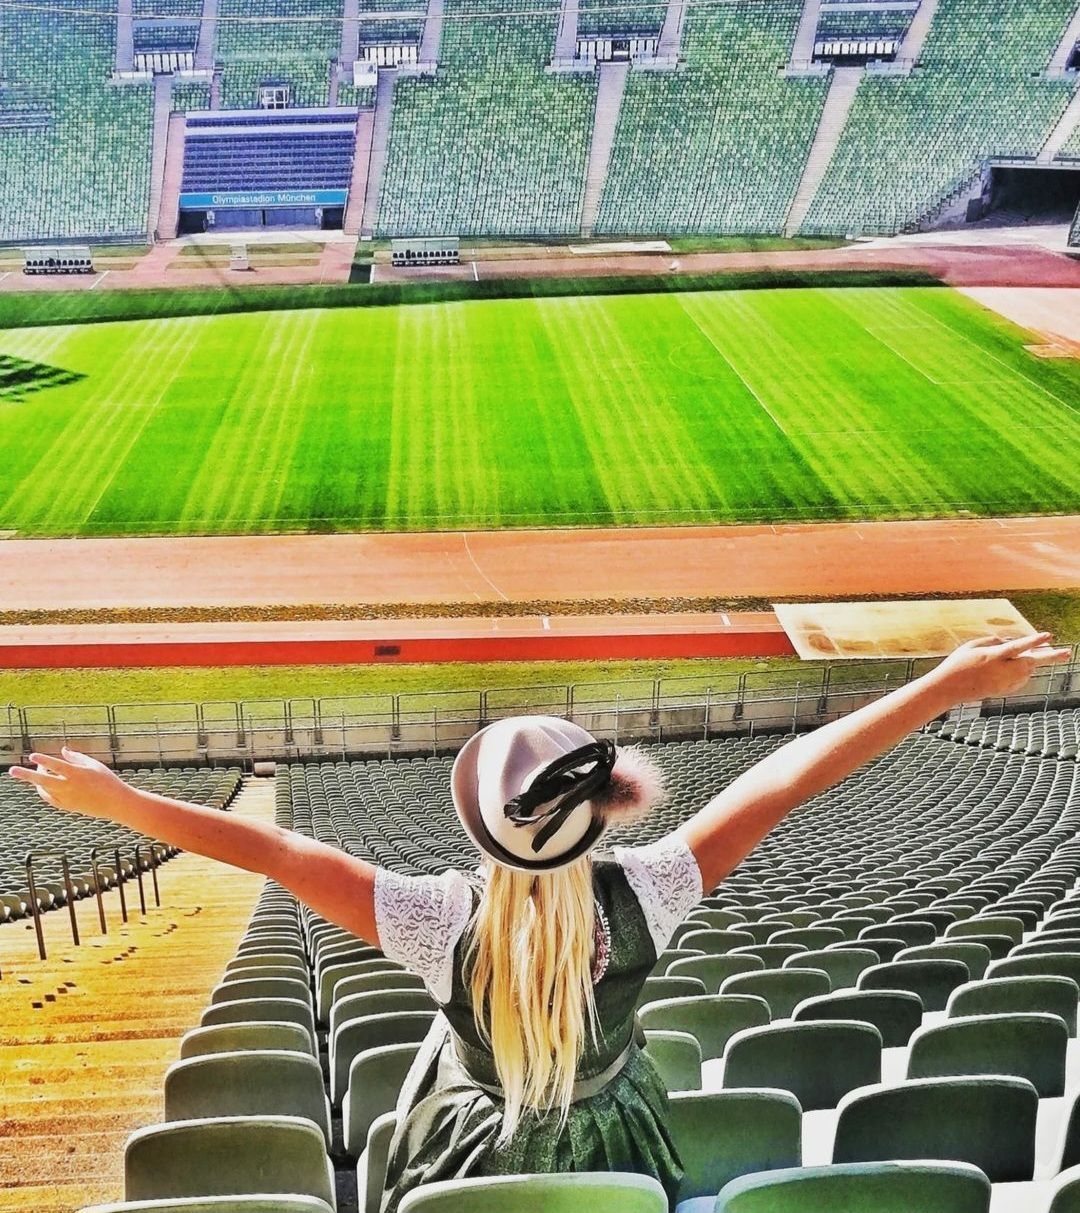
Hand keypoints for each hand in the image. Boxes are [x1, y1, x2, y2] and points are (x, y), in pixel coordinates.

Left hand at [8, 747, 130, 819]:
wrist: (115, 803)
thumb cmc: (107, 780)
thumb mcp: (94, 765)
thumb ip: (76, 757)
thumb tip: (62, 750)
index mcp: (77, 774)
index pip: (56, 765)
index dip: (43, 760)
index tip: (32, 755)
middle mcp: (69, 786)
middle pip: (43, 780)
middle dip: (26, 775)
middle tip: (12, 770)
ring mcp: (67, 798)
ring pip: (44, 789)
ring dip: (37, 780)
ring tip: (35, 772)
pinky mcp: (67, 806)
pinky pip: (50, 798)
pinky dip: (44, 790)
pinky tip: (43, 784)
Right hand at [935, 633, 1071, 702]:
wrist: (948, 688)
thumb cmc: (957, 664)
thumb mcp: (971, 646)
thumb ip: (993, 641)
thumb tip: (1010, 641)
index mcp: (991, 657)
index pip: (1017, 647)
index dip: (1033, 641)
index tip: (1048, 635)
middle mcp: (999, 671)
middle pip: (1030, 663)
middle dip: (1049, 657)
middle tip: (1067, 653)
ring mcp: (1002, 683)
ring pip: (1027, 671)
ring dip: (1032, 662)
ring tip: (1042, 653)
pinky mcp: (1003, 691)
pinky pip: (1019, 680)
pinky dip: (1021, 672)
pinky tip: (1018, 667)